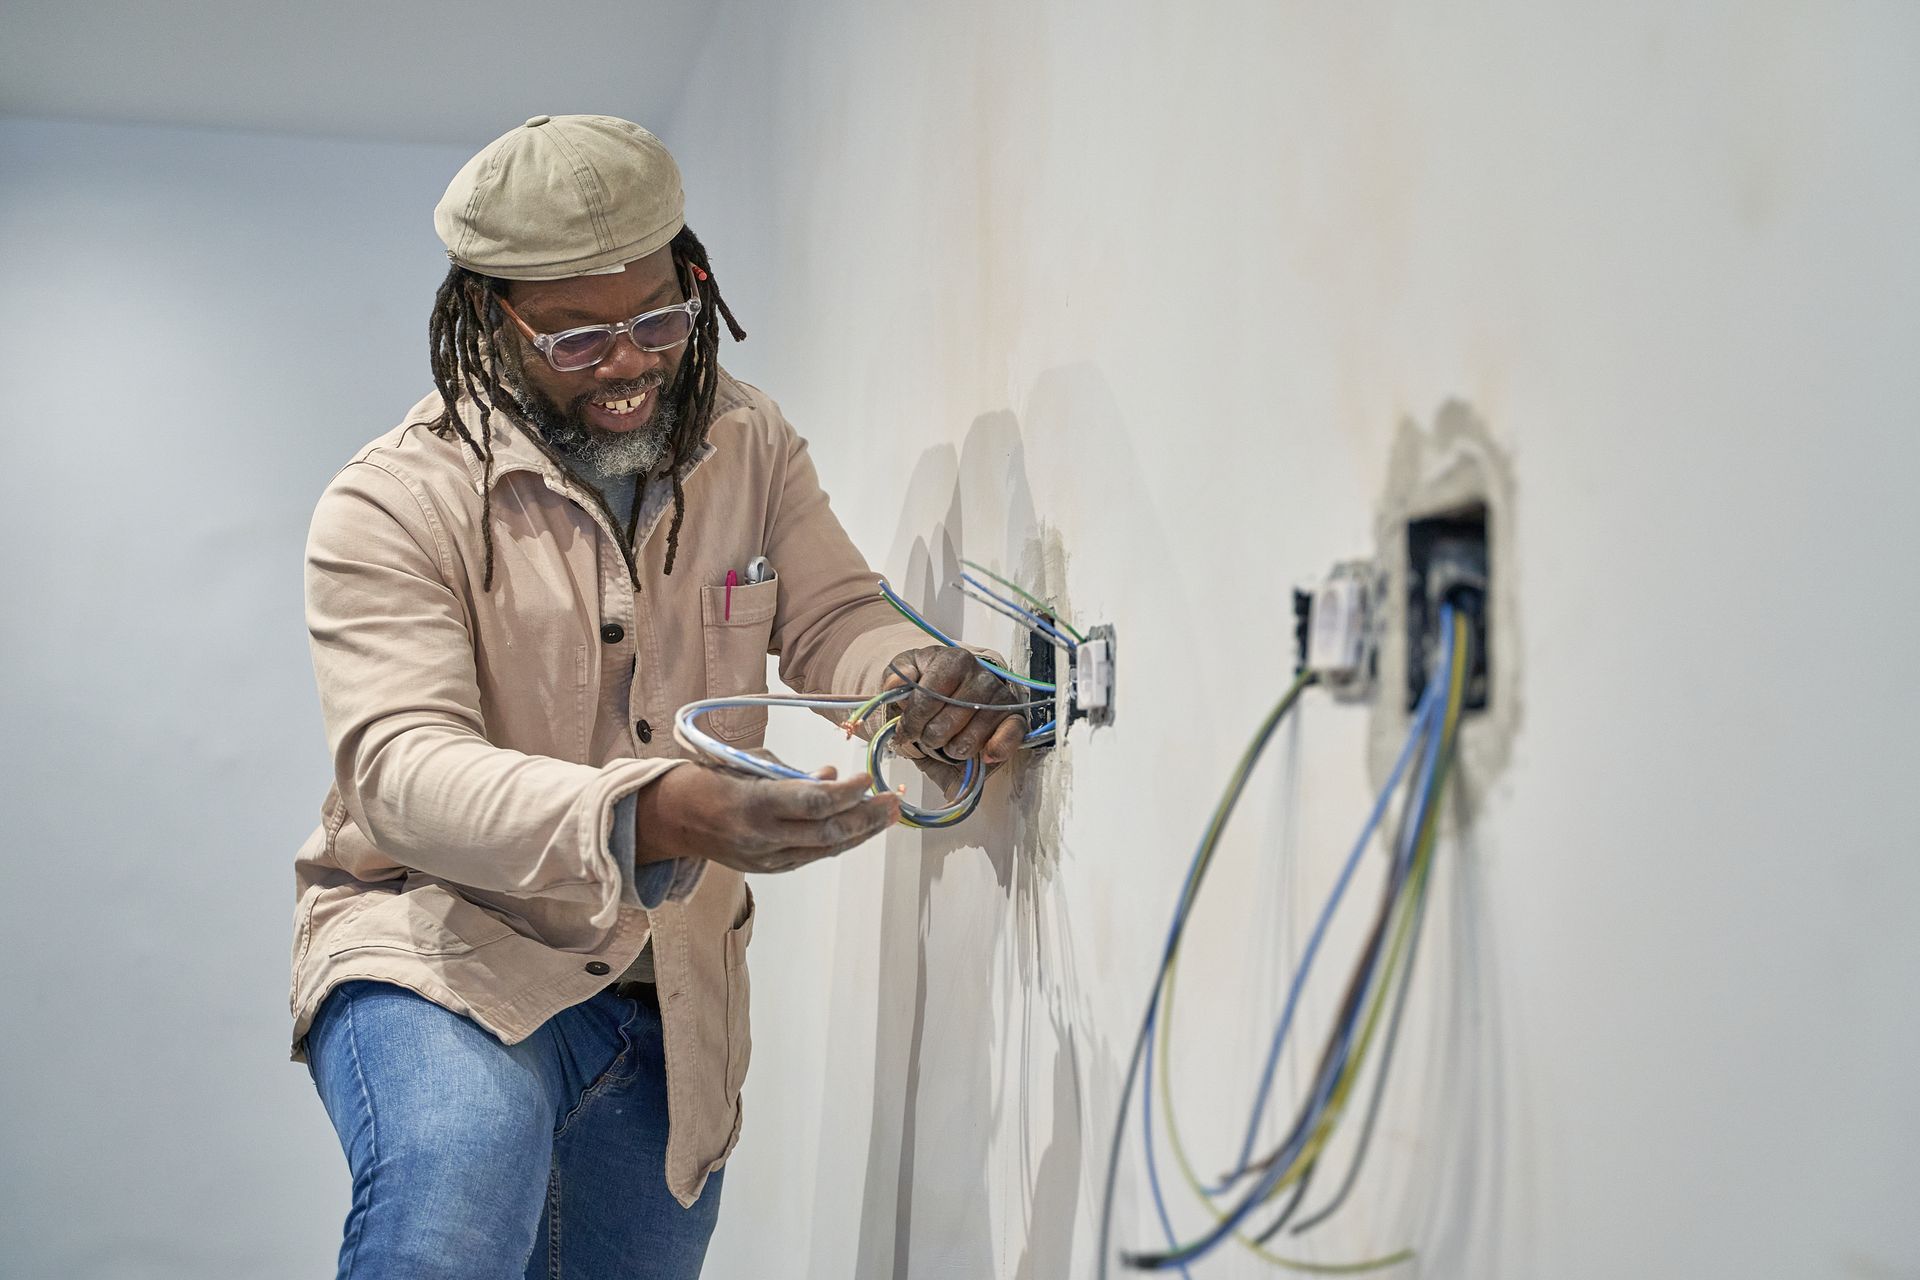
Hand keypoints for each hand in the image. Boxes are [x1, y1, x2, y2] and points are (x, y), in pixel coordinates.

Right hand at [633, 763, 901, 874]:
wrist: (672, 819)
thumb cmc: (710, 778)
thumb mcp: (747, 762)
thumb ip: (791, 773)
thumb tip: (831, 776)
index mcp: (755, 803)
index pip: (814, 802)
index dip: (847, 793)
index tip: (868, 779)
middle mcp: (764, 836)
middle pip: (828, 831)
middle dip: (867, 817)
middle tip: (894, 801)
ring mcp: (767, 857)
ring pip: (827, 848)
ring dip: (861, 832)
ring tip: (888, 815)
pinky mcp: (770, 868)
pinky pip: (814, 855)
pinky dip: (839, 840)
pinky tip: (859, 828)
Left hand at [884, 645, 1026, 770]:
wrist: (957, 691)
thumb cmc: (930, 683)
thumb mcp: (908, 672)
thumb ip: (897, 676)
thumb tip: (894, 686)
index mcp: (954, 660)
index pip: (927, 699)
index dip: (911, 721)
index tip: (904, 731)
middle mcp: (981, 676)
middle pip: (945, 725)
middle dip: (929, 737)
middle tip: (928, 735)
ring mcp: (1000, 698)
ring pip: (968, 741)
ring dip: (952, 749)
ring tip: (948, 740)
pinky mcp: (1014, 718)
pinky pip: (1008, 738)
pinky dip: (995, 750)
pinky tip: (984, 755)